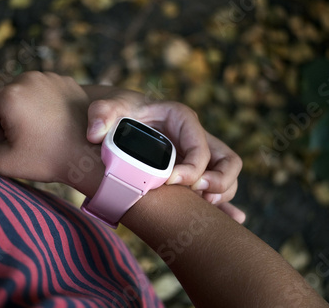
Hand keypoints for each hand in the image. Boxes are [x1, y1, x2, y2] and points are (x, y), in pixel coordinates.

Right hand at [0, 71, 103, 195]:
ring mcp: (48, 76)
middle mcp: (27, 78)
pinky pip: (39, 91)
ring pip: (18, 94)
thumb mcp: (3, 162)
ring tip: (44, 131)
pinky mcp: (64, 80)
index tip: (12, 142)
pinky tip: (56, 122)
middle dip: (6, 120)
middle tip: (30, 139)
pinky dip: (42, 105)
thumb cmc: (49, 159)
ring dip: (23, 112)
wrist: (92, 155)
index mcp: (8, 95)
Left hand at [85, 88, 244, 222]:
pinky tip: (234, 219)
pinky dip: (225, 207)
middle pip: (228, 161)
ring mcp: (197, 158)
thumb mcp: (107, 108)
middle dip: (219, 181)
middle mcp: (196, 138)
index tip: (169, 181)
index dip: (191, 168)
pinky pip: (215, 191)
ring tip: (205, 208)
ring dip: (222, 195)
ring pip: (227, 178)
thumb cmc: (117, 115)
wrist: (118, 124)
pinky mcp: (192, 175)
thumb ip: (100, 114)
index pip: (200, 147)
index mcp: (182, 119)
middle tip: (200, 195)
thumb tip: (95, 133)